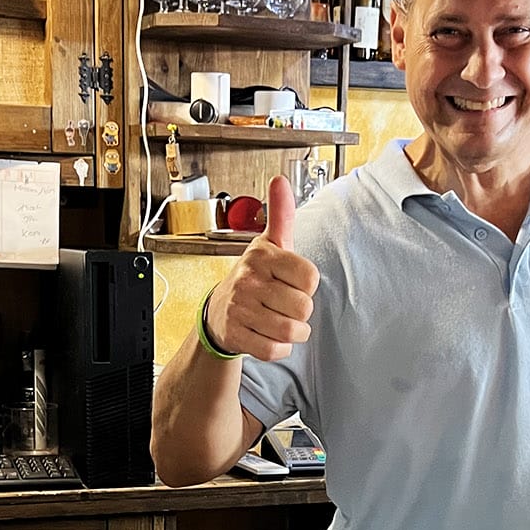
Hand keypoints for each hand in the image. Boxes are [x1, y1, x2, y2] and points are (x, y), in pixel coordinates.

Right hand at [204, 177, 318, 360]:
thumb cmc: (253, 277)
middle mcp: (249, 281)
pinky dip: (279, 348)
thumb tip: (280, 180)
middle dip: (301, 312)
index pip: (310, 277)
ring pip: (291, 331)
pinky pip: (275, 349)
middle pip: (304, 308)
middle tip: (285, 305)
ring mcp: (241, 309)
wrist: (219, 311)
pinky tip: (269, 335)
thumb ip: (280, 215)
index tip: (294, 283)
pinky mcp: (236, 334)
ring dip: (293, 332)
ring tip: (280, 320)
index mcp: (262, 257)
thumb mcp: (269, 244)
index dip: (307, 285)